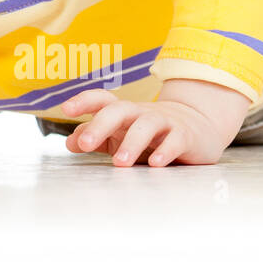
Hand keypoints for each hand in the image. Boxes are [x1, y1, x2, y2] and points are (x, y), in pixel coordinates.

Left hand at [55, 88, 232, 165]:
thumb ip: (96, 138)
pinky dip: (165, 151)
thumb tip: (70, 143)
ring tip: (119, 163)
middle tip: (85, 143)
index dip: (83, 101)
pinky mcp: (185, 136)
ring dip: (131, 143)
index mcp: (122, 111)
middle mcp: (140, 112)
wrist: (197, 126)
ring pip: (146, 126)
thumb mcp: (121, 134)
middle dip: (100, 125)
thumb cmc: (149, 133)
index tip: (66, 109)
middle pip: (119, 110)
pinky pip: (175, 141)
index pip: (101, 99)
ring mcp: (164, 122)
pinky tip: (155, 163)